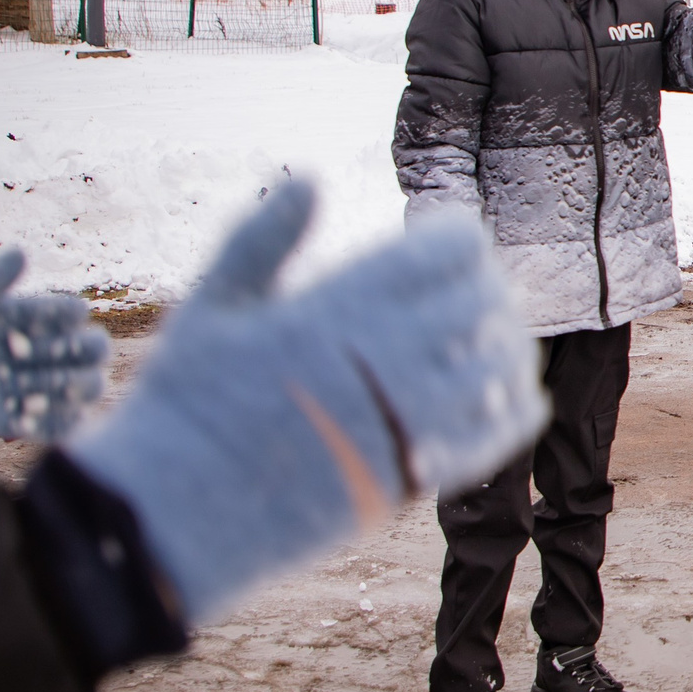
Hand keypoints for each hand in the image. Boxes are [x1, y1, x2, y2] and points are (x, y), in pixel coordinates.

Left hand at [0, 250, 110, 471]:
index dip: (63, 314)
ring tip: (87, 387)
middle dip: (78, 352)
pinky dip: (57, 422)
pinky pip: (36, 422)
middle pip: (61, 350)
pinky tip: (74, 420)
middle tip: (90, 354)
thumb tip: (24, 251)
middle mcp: (2, 351)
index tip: (75, 315)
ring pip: (54, 385)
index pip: (45, 313)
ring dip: (73, 386)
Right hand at [67, 181, 546, 624]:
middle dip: (484, 287)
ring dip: (502, 344)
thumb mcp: (210, 306)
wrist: (180, 514)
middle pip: (486, 299)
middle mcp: (385, 358)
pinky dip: (512, 405)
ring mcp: (408, 421)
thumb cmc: (188, 403)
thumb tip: (307, 176)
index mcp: (341, 306)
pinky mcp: (417, 480)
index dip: (457, 237)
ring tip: (481, 340)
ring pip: (502, 363)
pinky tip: (496, 393)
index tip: (440, 245)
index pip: (452, 246)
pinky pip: (499, 433)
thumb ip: (261, 238)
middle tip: (464, 292)